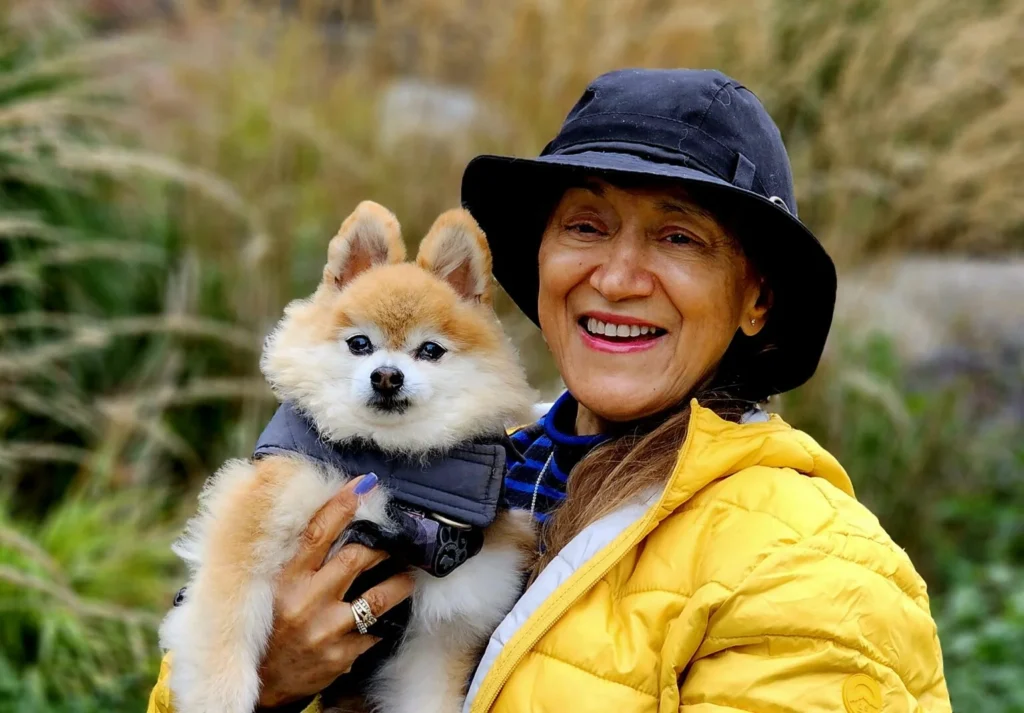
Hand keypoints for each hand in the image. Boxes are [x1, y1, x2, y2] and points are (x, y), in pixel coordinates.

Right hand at [256, 474, 414, 708]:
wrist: (260, 683)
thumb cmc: (266, 626)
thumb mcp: (269, 588)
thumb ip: (294, 559)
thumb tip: (323, 518)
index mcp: (284, 580)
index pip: (317, 533)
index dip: (342, 505)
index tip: (364, 485)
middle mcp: (305, 602)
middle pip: (356, 558)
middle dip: (381, 544)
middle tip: (396, 538)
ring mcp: (325, 631)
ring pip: (378, 597)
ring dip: (398, 582)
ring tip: (408, 576)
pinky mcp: (340, 656)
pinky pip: (373, 632)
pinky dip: (382, 624)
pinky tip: (388, 619)